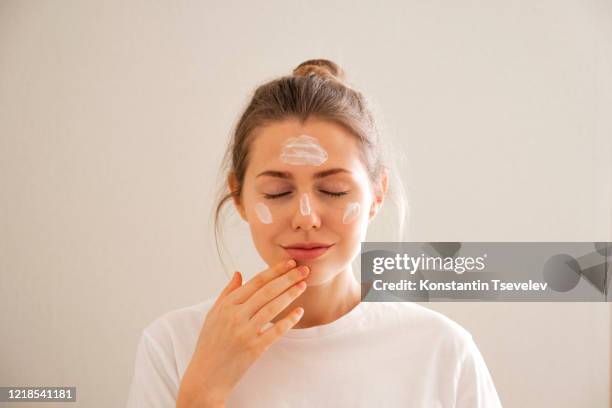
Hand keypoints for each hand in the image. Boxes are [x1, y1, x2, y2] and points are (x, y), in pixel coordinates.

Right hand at [176, 259, 308, 407]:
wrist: (206, 376)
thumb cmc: (210, 343)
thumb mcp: (213, 315)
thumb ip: (227, 293)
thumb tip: (239, 273)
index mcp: (226, 305)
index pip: (255, 282)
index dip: (274, 271)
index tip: (289, 263)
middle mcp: (235, 316)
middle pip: (266, 291)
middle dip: (287, 278)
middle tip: (304, 269)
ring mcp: (244, 332)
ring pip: (272, 308)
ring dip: (290, 294)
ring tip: (303, 285)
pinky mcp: (253, 349)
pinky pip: (275, 331)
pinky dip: (288, 320)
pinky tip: (299, 312)